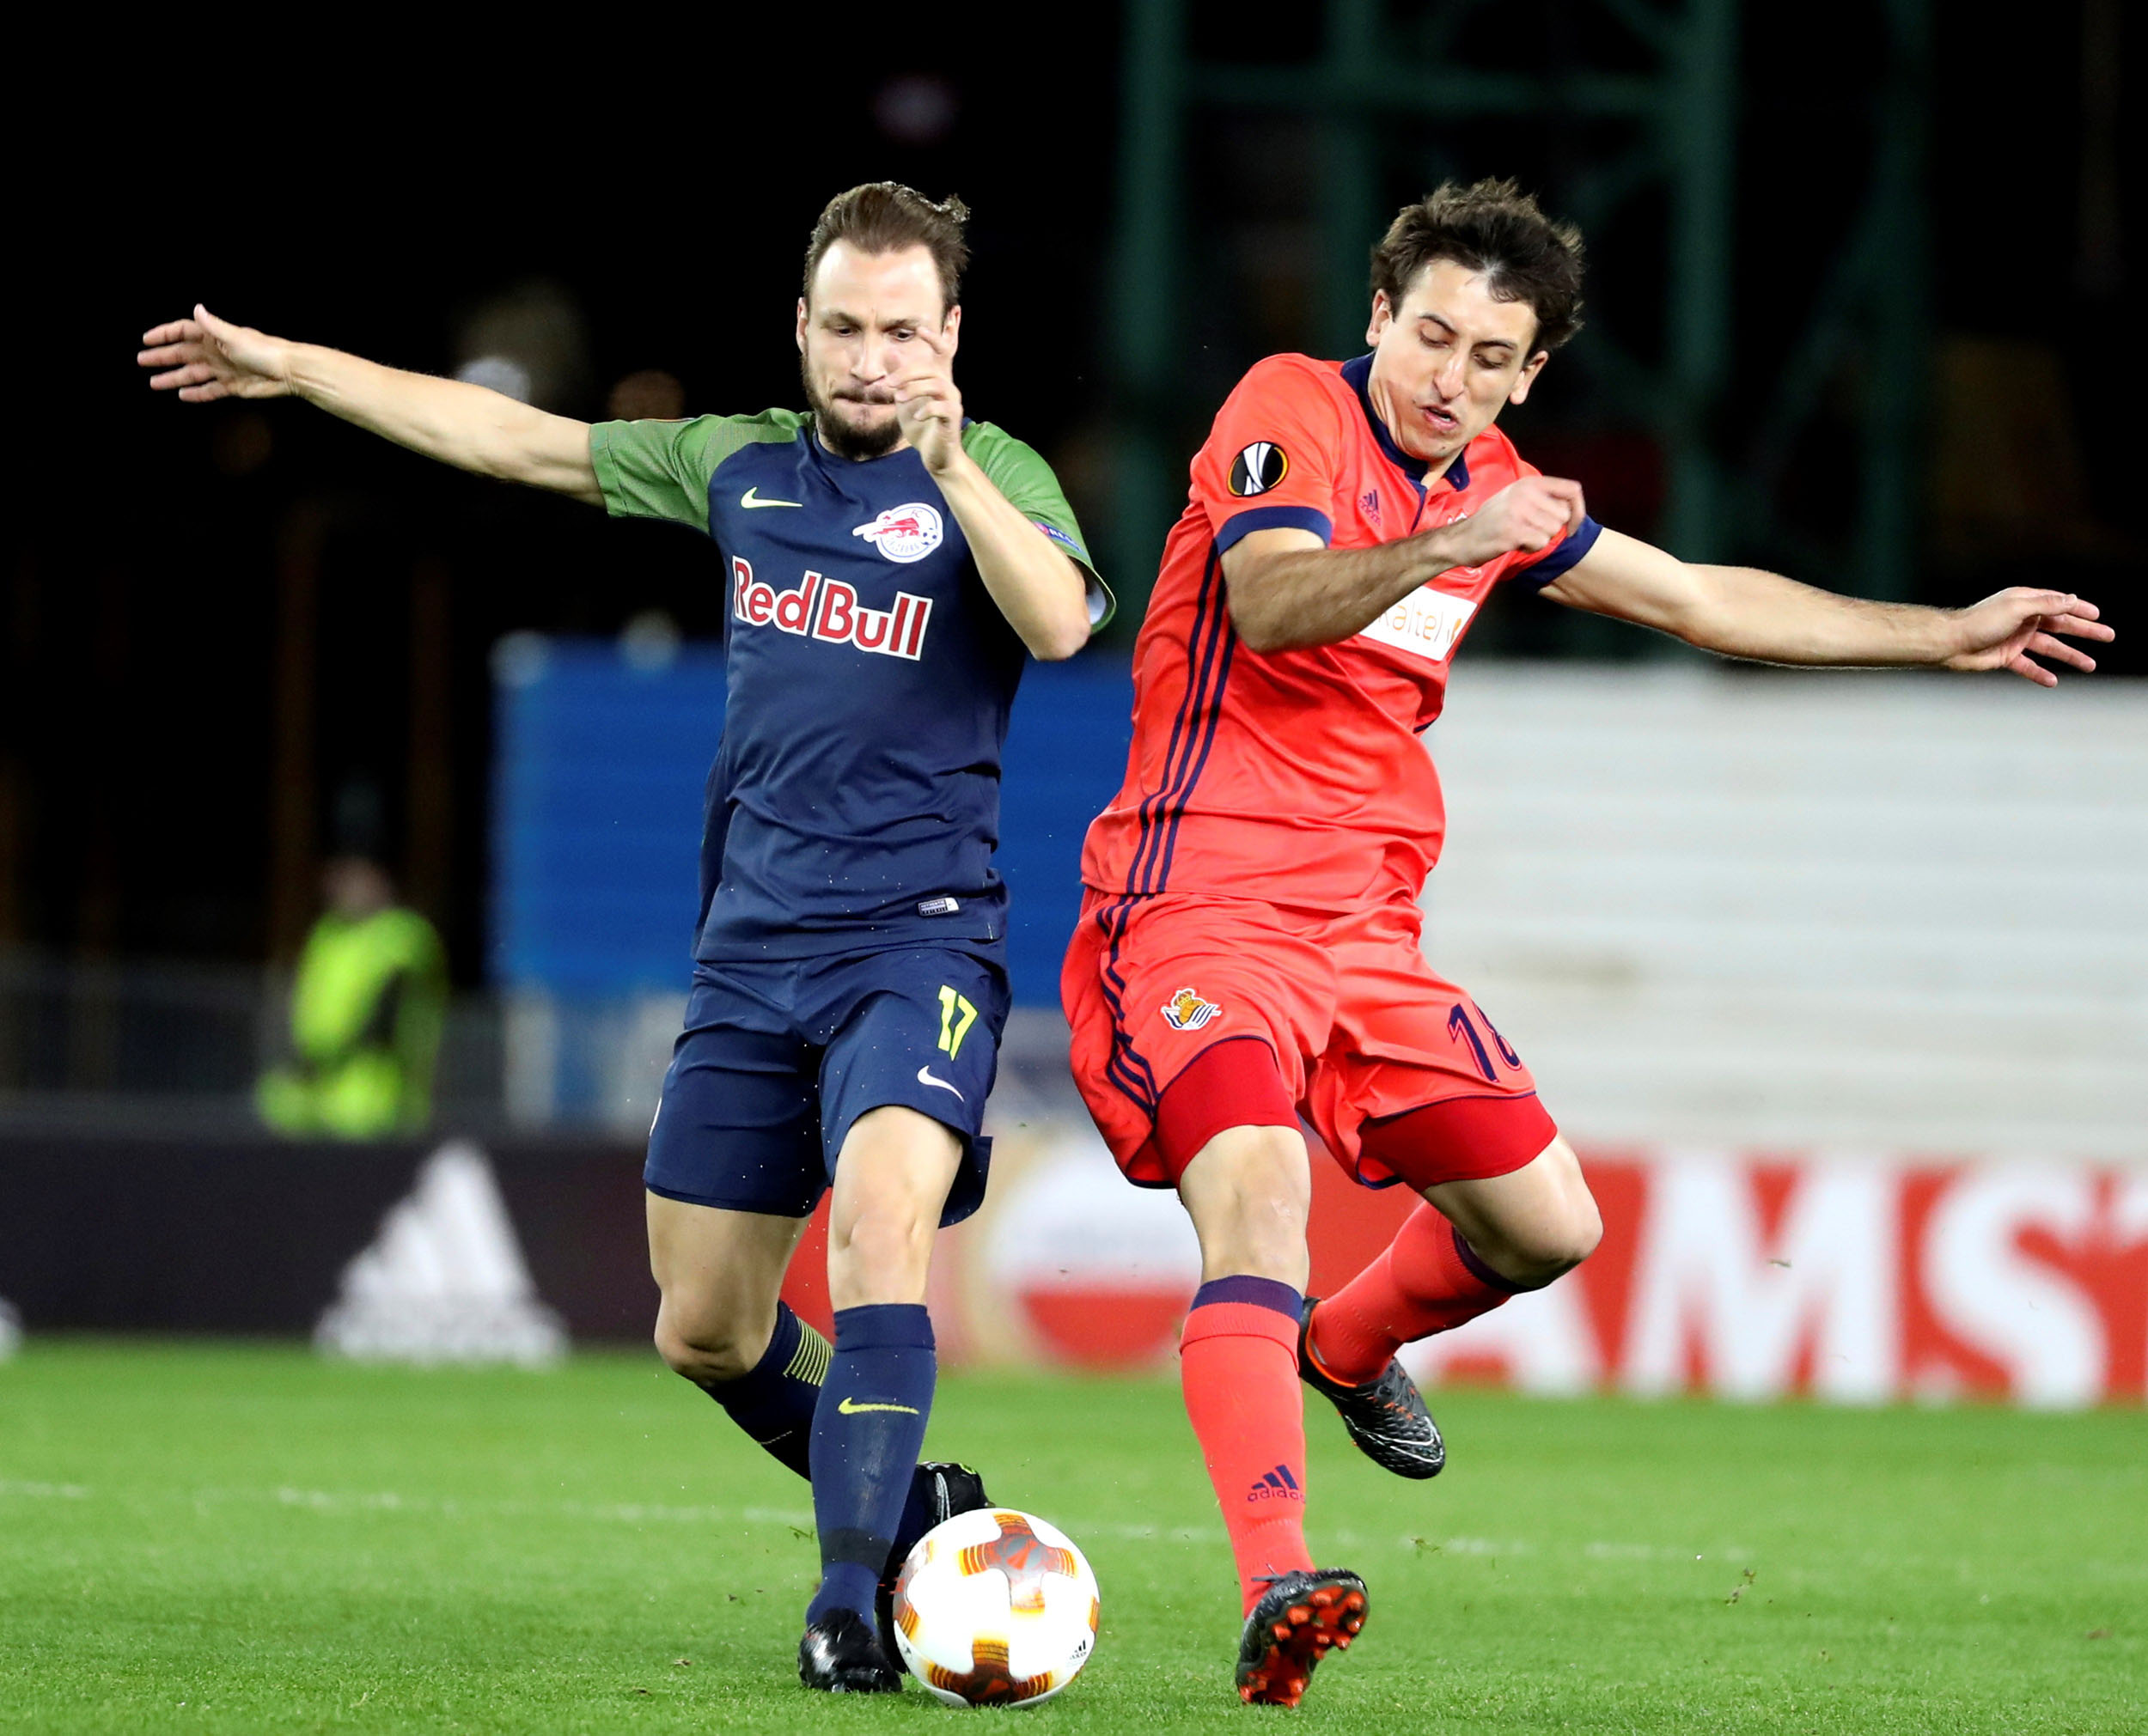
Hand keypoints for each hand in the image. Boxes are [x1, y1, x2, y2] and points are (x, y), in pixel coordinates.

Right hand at [138, 305, 293, 401]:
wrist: (287, 372)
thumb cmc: (263, 350)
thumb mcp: (234, 336)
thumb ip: (213, 326)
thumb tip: (197, 309)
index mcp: (214, 336)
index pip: (183, 331)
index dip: (164, 335)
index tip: (146, 340)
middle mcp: (215, 352)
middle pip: (183, 354)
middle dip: (162, 357)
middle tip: (142, 361)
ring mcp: (223, 369)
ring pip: (192, 374)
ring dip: (173, 377)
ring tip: (154, 383)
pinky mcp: (232, 386)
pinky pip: (209, 390)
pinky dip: (196, 393)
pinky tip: (182, 395)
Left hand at [890, 328, 963, 473]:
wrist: (935, 456)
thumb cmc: (921, 427)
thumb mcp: (904, 399)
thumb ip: (900, 378)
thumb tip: (890, 352)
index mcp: (938, 380)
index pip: (942, 353)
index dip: (934, 339)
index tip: (920, 328)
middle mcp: (948, 388)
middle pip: (930, 369)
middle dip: (906, 373)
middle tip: (888, 384)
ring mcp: (952, 403)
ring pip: (935, 385)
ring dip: (913, 389)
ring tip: (897, 399)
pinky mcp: (952, 419)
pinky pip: (941, 408)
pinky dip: (925, 410)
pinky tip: (915, 417)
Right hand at [1430, 474, 1585, 569]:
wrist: (1462, 538)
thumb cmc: (1492, 521)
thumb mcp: (1517, 498)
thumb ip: (1543, 498)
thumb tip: (1572, 508)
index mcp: (1529, 482)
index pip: (1573, 490)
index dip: (1578, 510)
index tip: (1570, 525)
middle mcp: (1525, 492)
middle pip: (1563, 515)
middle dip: (1551, 528)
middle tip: (1530, 530)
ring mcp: (1519, 510)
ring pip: (1552, 531)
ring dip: (1539, 539)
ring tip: (1519, 535)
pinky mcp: (1513, 530)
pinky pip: (1540, 543)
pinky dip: (1530, 548)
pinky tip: (1515, 543)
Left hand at [1942, 587, 2113, 685]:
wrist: (1950, 643)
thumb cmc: (1981, 621)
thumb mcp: (2017, 607)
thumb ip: (2046, 604)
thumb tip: (2071, 599)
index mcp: (2025, 601)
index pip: (2059, 603)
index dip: (2079, 609)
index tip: (2098, 615)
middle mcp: (2022, 619)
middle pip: (2060, 626)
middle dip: (2084, 632)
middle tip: (2108, 636)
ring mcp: (2015, 638)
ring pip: (2049, 648)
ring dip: (2069, 656)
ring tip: (2090, 665)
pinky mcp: (2005, 656)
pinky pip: (2028, 666)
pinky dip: (2040, 673)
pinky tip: (2053, 681)